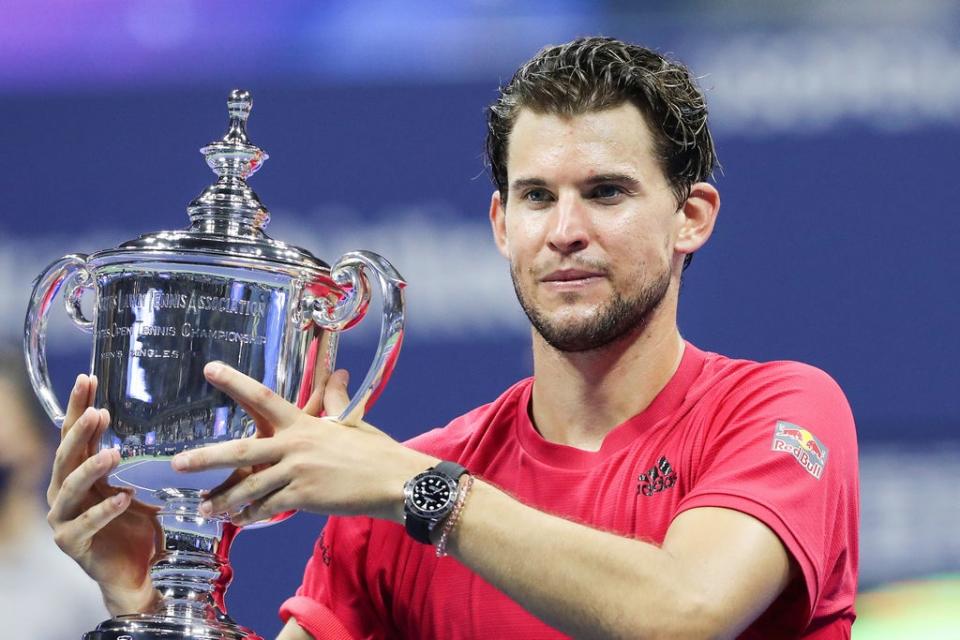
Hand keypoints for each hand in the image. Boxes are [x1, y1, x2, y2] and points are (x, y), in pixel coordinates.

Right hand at [46, 374, 161, 615]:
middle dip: (79, 430)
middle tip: (96, 410)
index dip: (78, 406)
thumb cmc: (135, 528)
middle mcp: (64, 494)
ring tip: (114, 453)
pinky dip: (104, 509)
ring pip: (68, 487)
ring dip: (90, 468)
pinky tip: (123, 497)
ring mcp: (62, 519)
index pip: (75, 434)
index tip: (88, 379)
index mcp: (78, 475)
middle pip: (65, 454)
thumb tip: (152, 421)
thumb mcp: (135, 485)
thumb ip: (130, 459)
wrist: (136, 573)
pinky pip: (85, 523)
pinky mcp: (71, 543)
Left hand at [172, 362, 436, 525]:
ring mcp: (297, 472)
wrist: (393, 480)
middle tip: (179, 463)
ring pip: (250, 488)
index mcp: (302, 423)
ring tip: (206, 508)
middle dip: (206, 458)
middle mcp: (294, 445)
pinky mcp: (304, 497)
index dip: (234, 382)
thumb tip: (338, 376)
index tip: (210, 369)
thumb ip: (335, 402)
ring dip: (225, 500)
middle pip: (241, 451)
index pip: (261, 398)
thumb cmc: (374, 451)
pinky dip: (253, 515)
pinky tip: (241, 520)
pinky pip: (269, 508)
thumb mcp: (351, 422)